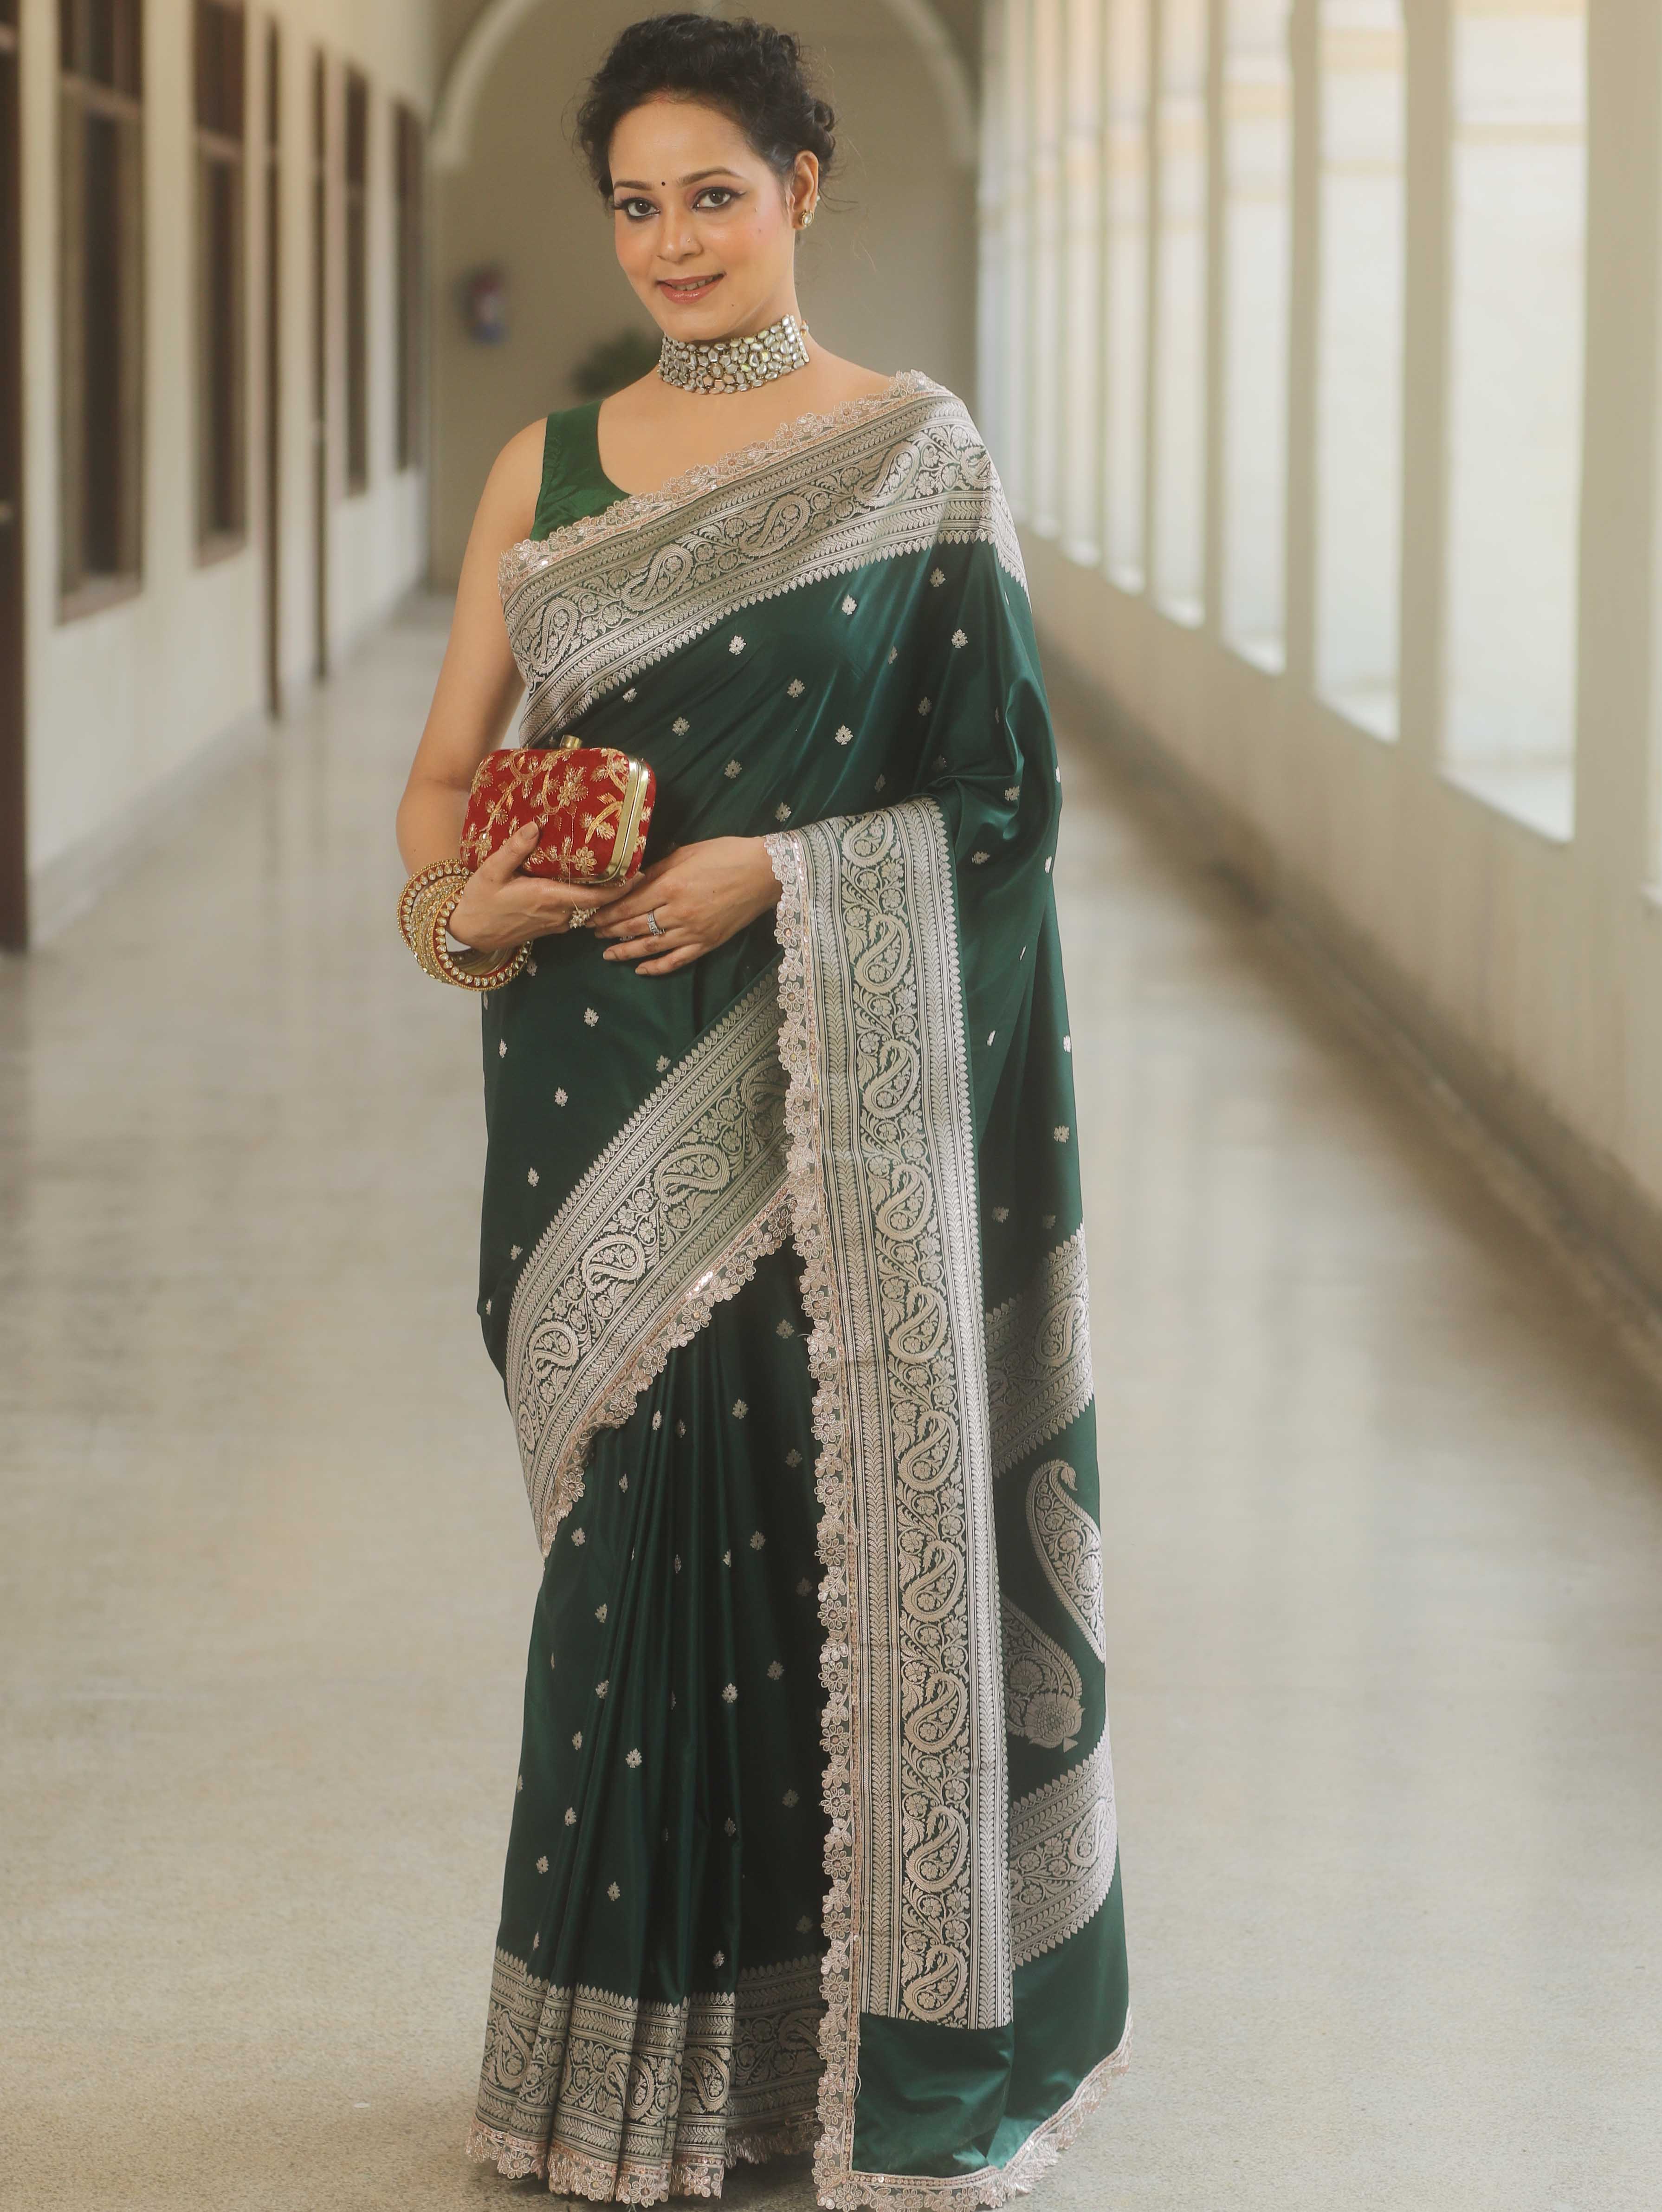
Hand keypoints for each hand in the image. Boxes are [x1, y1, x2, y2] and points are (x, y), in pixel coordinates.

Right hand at [446, 821, 630, 949]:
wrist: (469, 933)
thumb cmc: (479, 901)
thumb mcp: (491, 871)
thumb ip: (514, 849)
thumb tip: (536, 826)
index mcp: (548, 899)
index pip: (594, 897)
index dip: (619, 888)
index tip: (637, 874)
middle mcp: (558, 914)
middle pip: (597, 903)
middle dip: (616, 888)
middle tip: (633, 865)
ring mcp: (556, 924)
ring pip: (587, 909)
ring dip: (602, 894)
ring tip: (616, 870)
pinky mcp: (551, 927)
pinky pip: (576, 912)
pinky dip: (586, 900)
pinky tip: (587, 883)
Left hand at [596, 837, 780, 975]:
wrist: (764, 872)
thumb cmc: (725, 854)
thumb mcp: (685, 853)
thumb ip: (657, 869)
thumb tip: (632, 880)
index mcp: (669, 885)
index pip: (627, 904)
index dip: (605, 913)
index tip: (589, 916)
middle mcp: (677, 912)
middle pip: (634, 926)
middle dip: (610, 931)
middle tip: (592, 934)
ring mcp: (692, 931)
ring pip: (651, 946)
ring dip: (626, 952)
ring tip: (608, 955)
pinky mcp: (707, 944)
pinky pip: (677, 960)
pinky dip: (657, 967)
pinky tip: (641, 970)